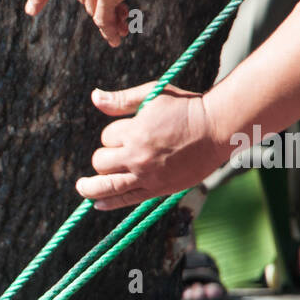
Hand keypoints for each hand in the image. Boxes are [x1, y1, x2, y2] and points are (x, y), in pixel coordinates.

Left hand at [78, 82, 228, 209]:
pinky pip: (127, 200)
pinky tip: (98, 204)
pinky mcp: (158, 189)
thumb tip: (94, 96)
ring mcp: (147, 176)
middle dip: (104, 157)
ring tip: (82, 188)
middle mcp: (138, 157)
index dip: (114, 135)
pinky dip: (108, 203)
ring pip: (107, 186)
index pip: (107, 138)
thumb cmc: (186, 107)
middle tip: (113, 155)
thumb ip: (122, 100)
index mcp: (136, 132)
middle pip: (102, 162)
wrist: (218, 129)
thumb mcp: (153, 95)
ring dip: (90, 188)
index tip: (129, 131)